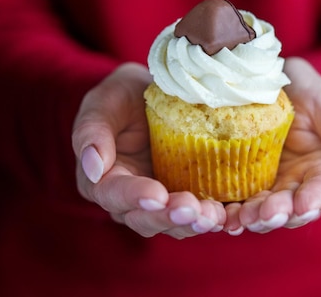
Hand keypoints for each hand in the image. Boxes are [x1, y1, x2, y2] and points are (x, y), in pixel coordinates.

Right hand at [72, 62, 225, 238]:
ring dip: (193, 223)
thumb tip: (93, 168)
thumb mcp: (104, 103)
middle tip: (191, 209)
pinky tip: (228, 215)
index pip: (114, 194)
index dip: (134, 197)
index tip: (156, 194)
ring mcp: (160, 202)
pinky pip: (197, 215)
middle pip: (145, 218)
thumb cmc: (122, 97)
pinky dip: (212, 218)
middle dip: (169, 217)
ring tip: (214, 216)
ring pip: (173, 224)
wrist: (153, 97)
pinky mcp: (187, 196)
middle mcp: (130, 200)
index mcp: (102, 180)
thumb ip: (92, 131)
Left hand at [225, 57, 320, 233]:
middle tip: (266, 215)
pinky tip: (222, 218)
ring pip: (263, 209)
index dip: (314, 200)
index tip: (303, 205)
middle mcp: (298, 185)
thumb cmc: (309, 91)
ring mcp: (268, 186)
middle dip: (279, 214)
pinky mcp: (240, 182)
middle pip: (291, 209)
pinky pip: (236, 200)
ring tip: (242, 218)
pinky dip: (230, 212)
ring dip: (253, 217)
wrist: (267, 76)